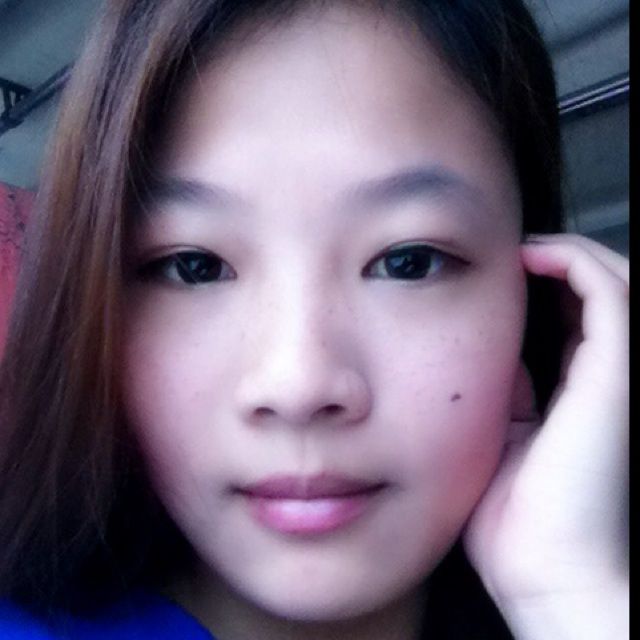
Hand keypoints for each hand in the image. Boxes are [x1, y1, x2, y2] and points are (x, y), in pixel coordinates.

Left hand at [463, 234, 628, 639]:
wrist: (544, 573)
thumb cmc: (515, 518)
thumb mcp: (502, 436)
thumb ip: (509, 394)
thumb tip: (495, 358)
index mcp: (584, 391)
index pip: (577, 317)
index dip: (544, 287)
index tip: (497, 274)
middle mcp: (610, 376)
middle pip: (600, 293)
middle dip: (558, 263)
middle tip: (508, 254)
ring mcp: (618, 372)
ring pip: (613, 280)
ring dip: (567, 254)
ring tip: (520, 249)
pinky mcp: (614, 373)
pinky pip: (606, 291)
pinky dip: (571, 261)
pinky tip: (529, 257)